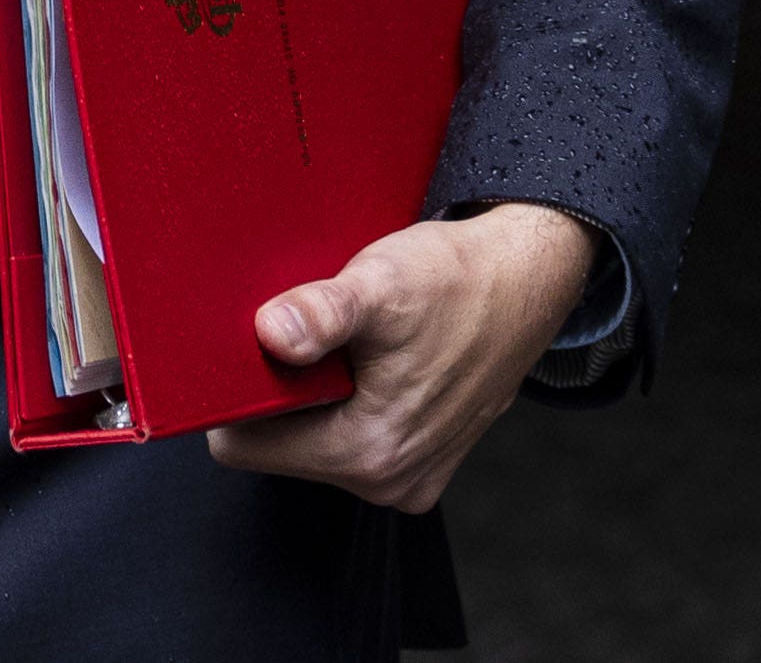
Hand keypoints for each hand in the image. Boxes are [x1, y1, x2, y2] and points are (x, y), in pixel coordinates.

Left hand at [204, 202, 598, 510]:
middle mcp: (389, 481)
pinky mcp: (421, 460)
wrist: (526, 279)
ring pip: (314, 441)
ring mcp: (408, 476)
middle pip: (279, 446)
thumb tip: (273, 335)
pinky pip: (352, 438)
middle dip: (279, 392)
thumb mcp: (382, 282)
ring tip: (344, 341)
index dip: (234, 394)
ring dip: (315, 393)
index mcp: (370, 452)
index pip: (246, 447)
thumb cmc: (458, 280)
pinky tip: (370, 358)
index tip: (247, 350)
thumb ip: (323, 314)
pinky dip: (348, 399)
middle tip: (303, 333)